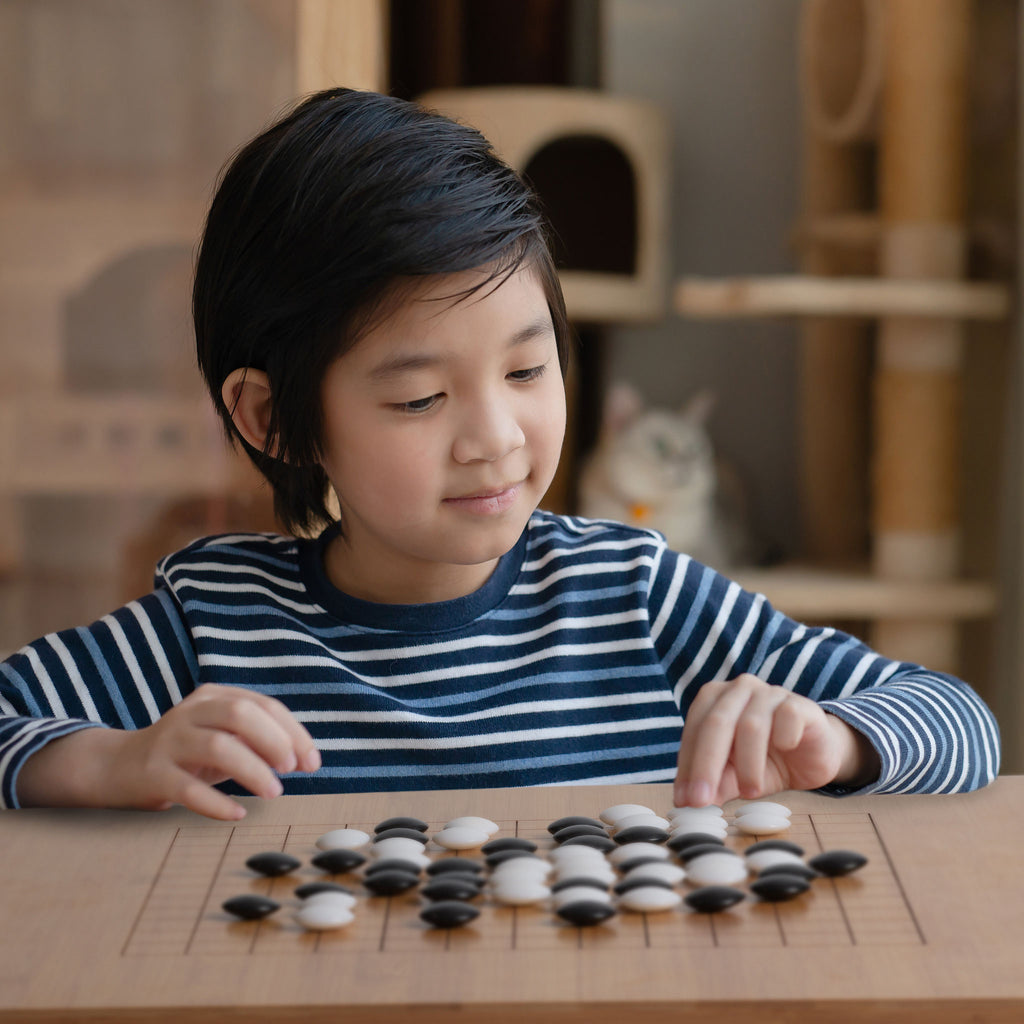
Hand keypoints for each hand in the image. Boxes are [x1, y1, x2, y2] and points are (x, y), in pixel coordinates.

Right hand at [17, 684, 320, 820]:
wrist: (119, 766)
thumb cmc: (187, 752)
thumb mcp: (221, 736)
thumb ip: (257, 739)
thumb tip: (303, 757)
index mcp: (213, 697)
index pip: (263, 706)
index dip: (293, 732)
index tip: (311, 762)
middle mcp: (191, 713)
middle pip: (239, 714)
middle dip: (274, 741)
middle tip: (290, 769)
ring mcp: (170, 742)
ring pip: (217, 747)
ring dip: (252, 770)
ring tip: (273, 792)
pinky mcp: (153, 775)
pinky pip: (188, 790)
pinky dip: (217, 803)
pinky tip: (237, 814)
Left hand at [673, 674, 877, 806]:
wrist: (814, 756)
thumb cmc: (767, 760)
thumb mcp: (736, 776)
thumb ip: (714, 783)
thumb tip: (688, 802)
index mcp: (714, 699)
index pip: (693, 731)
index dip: (687, 766)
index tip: (684, 801)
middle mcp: (739, 689)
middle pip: (716, 723)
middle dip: (706, 765)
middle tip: (701, 801)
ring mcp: (769, 693)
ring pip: (750, 725)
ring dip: (747, 764)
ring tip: (749, 792)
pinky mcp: (798, 703)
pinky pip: (787, 718)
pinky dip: (783, 739)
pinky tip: (785, 751)